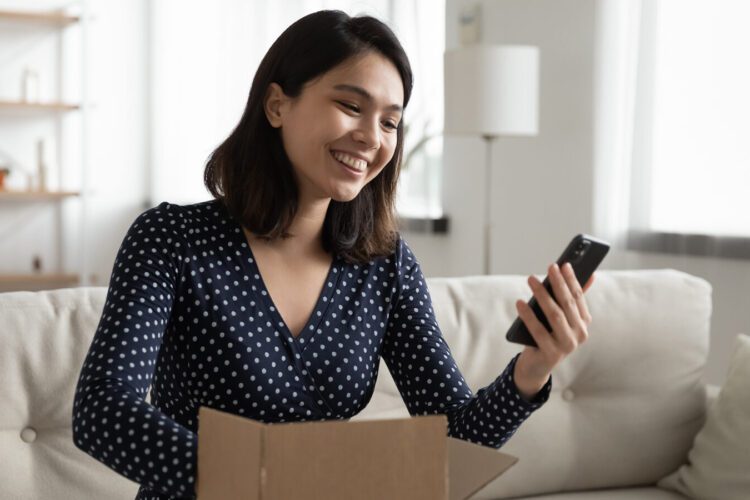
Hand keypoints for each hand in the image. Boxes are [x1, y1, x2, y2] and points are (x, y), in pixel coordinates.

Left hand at [513, 263, 594, 400]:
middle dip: (558, 283)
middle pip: (567, 304)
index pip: (578, 297)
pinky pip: (538, 331)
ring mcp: (567, 345)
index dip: (571, 280)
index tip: (563, 264)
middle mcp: (579, 334)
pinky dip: (528, 315)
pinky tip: (519, 303)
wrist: (536, 366)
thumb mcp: (560, 317)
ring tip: (531, 279)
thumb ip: (571, 298)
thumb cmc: (547, 335)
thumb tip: (590, 274)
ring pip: (554, 315)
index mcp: (583, 323)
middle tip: (550, 267)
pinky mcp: (551, 354)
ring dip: (542, 295)